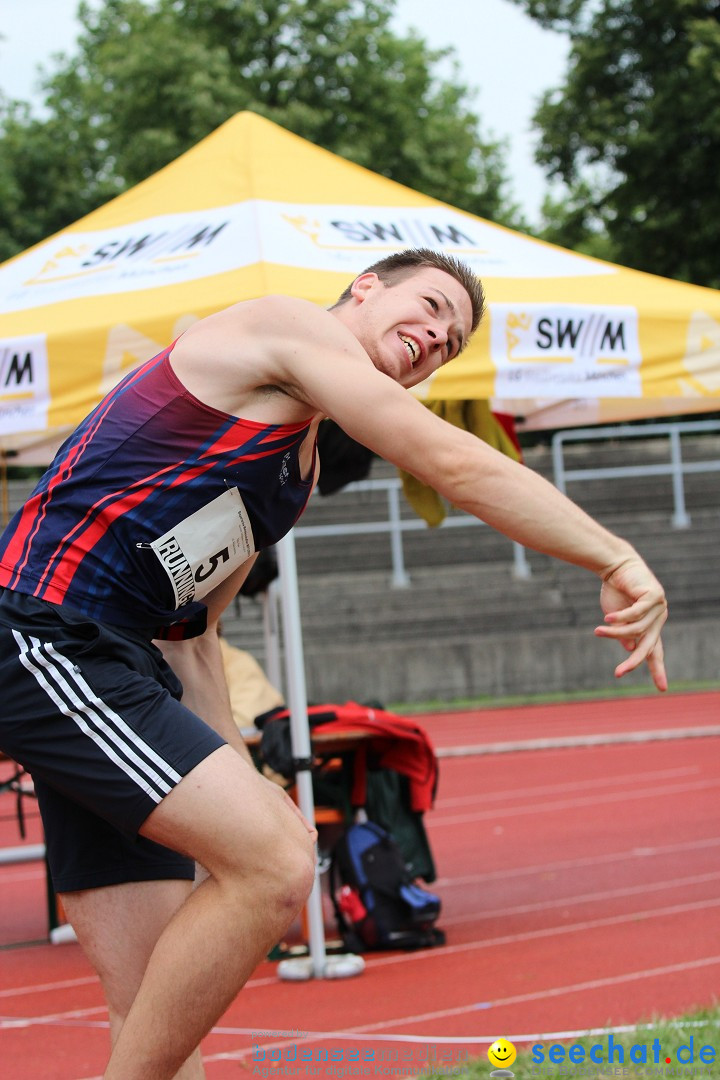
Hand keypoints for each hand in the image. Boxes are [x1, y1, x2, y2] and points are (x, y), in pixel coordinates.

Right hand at [594, 556, 667, 690]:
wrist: (616, 565)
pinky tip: (607, 620)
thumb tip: (630, 649)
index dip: (657, 669)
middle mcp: (658, 618)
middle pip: (648, 646)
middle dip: (634, 662)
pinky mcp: (655, 597)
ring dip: (615, 633)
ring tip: (598, 630)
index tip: (662, 688)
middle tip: (619, 673)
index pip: (655, 651)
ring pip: (637, 630)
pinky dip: (620, 618)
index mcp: (651, 625)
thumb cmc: (615, 590)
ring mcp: (659, 608)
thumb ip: (624, 633)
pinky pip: (635, 614)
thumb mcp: (615, 617)